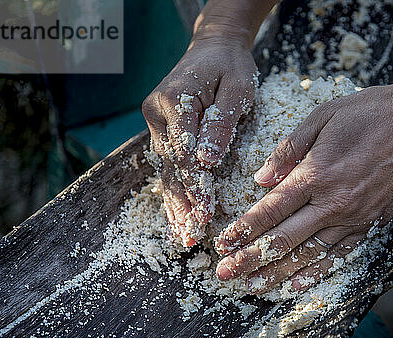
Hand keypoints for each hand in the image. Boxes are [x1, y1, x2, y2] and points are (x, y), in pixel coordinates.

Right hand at [142, 38, 256, 245]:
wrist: (214, 46)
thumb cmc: (230, 65)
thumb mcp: (237, 88)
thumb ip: (220, 123)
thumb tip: (206, 161)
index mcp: (176, 101)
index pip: (185, 153)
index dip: (196, 186)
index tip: (205, 213)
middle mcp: (158, 114)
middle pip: (172, 166)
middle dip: (182, 204)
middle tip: (190, 236)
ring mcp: (156, 122)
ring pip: (166, 170)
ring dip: (174, 204)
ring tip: (180, 235)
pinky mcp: (161, 128)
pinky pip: (167, 164)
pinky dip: (173, 191)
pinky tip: (175, 215)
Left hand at [213, 82, 392, 291]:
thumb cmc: (374, 113)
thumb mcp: (323, 117)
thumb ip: (288, 149)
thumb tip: (260, 178)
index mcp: (315, 174)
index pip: (269, 211)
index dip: (243, 230)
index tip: (222, 244)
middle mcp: (332, 204)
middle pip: (282, 240)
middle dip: (249, 260)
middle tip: (225, 275)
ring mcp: (354, 219)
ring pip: (308, 255)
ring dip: (276, 274)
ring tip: (252, 288)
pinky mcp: (372, 225)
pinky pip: (338, 256)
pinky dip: (315, 273)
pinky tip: (296, 285)